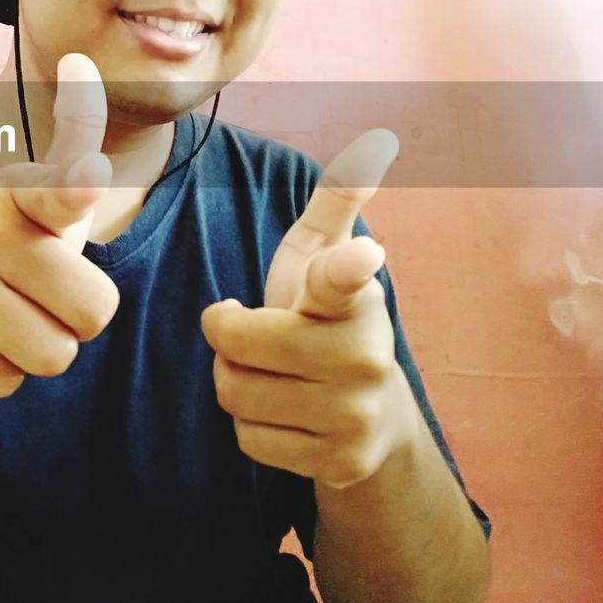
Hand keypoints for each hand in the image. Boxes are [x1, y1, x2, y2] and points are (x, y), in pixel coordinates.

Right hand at [0, 53, 119, 404]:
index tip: (91, 179)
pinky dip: (0, 375)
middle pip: (94, 310)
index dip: (80, 188)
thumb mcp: (44, 201)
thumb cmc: (5, 256)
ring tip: (3, 323)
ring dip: (40, 351)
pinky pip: (9, 382)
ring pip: (55, 355)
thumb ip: (74, 139)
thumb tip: (81, 60)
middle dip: (77, 321)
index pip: (62, 191)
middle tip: (35, 300)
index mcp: (19, 194)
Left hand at [201, 129, 419, 488]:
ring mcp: (355, 414)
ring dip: (236, 382)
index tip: (362, 256)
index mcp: (356, 297)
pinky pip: (247, 438)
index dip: (347, 266)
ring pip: (236, 393)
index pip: (345, 277)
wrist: (371, 419)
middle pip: (235, 344)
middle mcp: (364, 356)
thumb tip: (374, 140)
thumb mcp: (324, 260)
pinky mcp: (339, 463)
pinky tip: (284, 414)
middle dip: (228, 338)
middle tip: (253, 333)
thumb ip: (337, 202)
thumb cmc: (327, 322)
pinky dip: (252, 426)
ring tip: (270, 373)